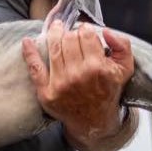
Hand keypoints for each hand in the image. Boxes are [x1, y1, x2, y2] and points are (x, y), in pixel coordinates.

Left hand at [22, 21, 134, 147]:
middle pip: (68, 40)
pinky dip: (29, 53)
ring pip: (53, 49)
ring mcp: (60, 84)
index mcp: (98, 68)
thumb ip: (122, 46)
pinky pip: (35, 68)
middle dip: (69, 32)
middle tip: (70, 32)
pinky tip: (27, 42)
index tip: (84, 29)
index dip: (84, 29)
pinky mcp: (46, 92)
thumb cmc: (107, 91)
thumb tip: (104, 30)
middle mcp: (78, 75)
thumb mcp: (124, 69)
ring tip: (55, 29)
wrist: (94, 121)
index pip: (85, 36)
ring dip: (53, 35)